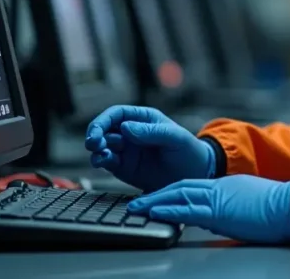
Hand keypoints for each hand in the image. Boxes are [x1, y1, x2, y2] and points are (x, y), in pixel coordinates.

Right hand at [84, 105, 216, 192]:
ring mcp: (126, 150)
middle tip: (94, 143)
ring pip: (102, 146)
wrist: (195, 176)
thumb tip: (125, 127)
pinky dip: (100, 160)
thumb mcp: (174, 138)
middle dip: (96, 134)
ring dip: (96, 148)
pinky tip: (101, 162)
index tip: (98, 130)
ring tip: (100, 154)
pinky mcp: (124, 168)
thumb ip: (151, 132)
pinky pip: (107, 162)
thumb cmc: (188, 150)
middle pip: (104, 129)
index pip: (117, 114)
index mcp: (143, 119)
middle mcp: (131, 133)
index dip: (104, 120)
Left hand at [128, 175, 289, 243]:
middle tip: (138, 202)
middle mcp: (218, 188)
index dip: (172, 192)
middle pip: (180, 188)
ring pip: (179, 196)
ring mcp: (218, 198)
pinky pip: (188, 209)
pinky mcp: (219, 211)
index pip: (192, 186)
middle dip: (157, 195)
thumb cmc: (278, 207)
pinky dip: (169, 209)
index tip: (157, 198)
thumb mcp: (250, 200)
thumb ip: (233, 204)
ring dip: (156, 201)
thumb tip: (223, 217)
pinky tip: (155, 211)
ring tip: (138, 207)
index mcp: (226, 186)